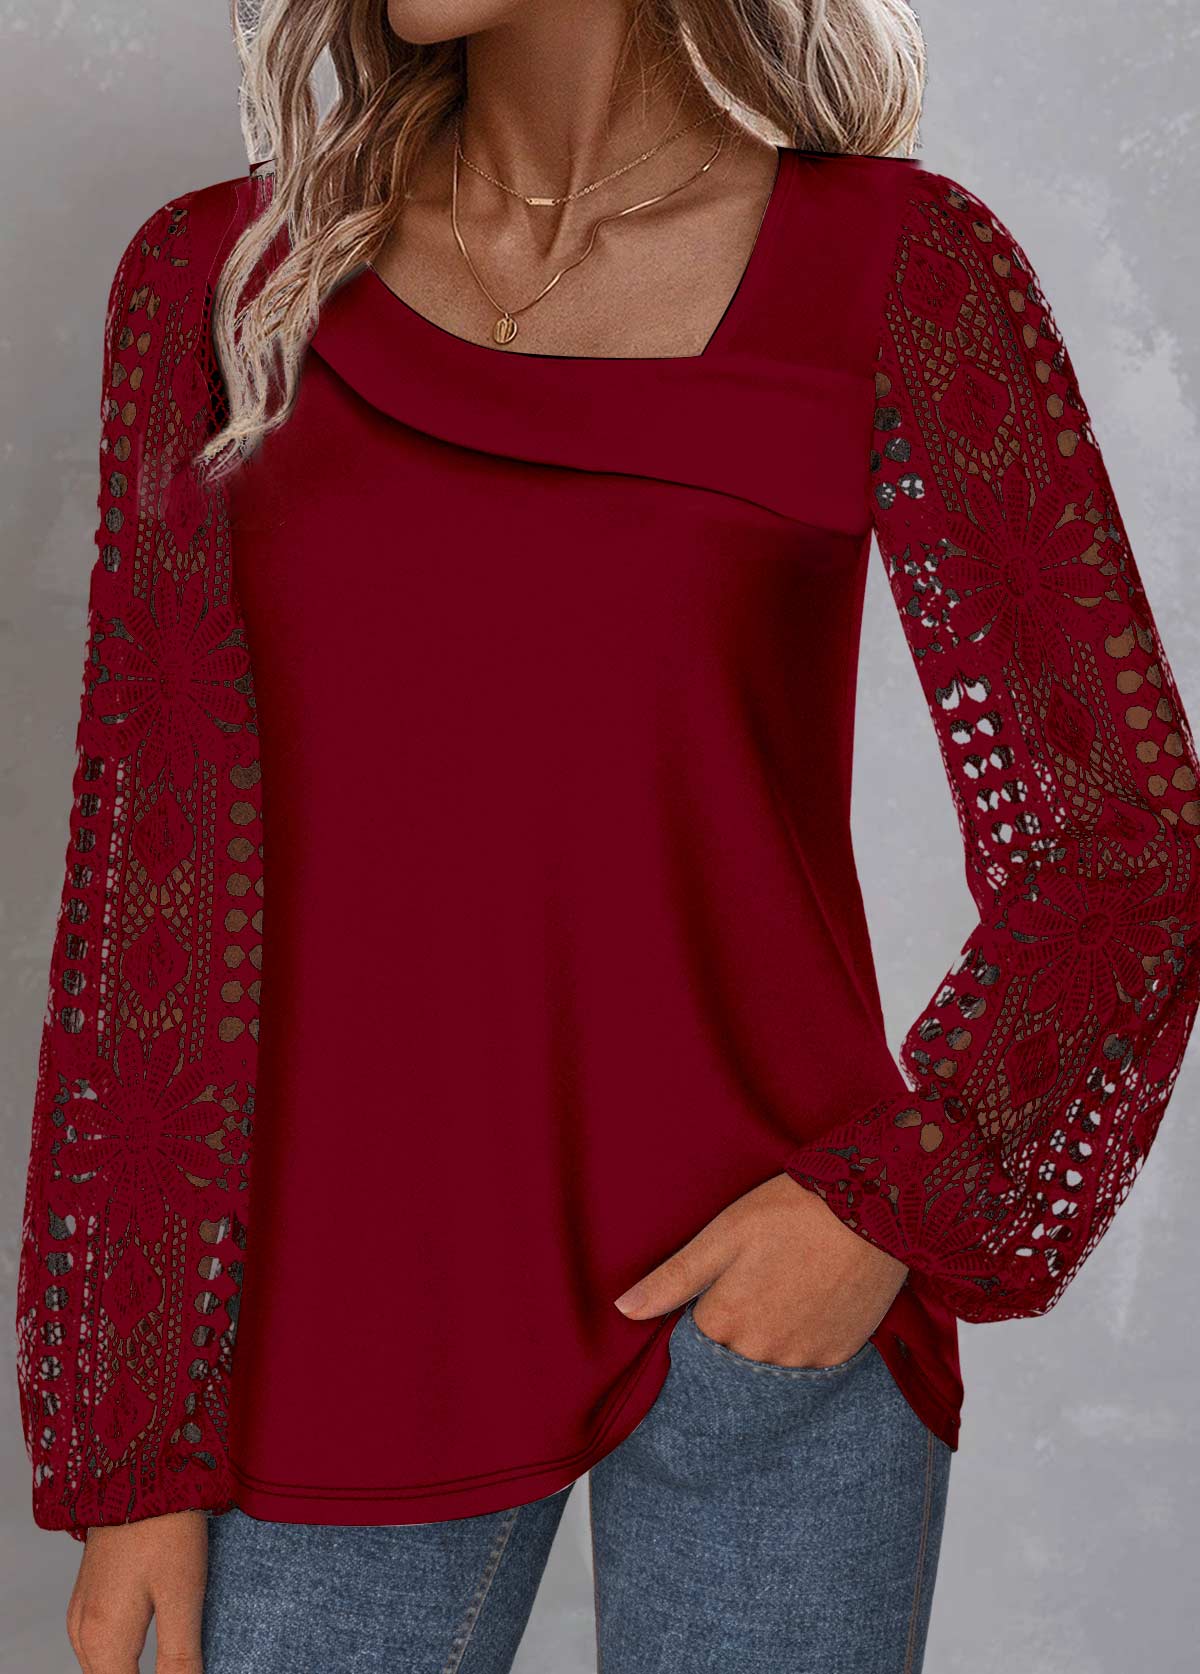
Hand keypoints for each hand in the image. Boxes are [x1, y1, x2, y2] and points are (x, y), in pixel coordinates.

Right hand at [66, 1509, 208, 1672]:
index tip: (182, 1672)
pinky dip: (123, 1655)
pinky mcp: (89, 1595)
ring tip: (172, 1662)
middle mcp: (83, 1633)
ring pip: (104, 1667)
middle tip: (183, 1666)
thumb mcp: (182, 1596)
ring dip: (132, 1671)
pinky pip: (101, 1644)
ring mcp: (82, 1613)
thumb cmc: (164, 1528)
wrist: (136, 1468)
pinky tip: (147, 1648)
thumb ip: (179, 1657)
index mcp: (103, 1640)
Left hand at [613, 1172, 908, 1365]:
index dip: (703, 1309)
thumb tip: (622, 1311)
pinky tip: (811, 1301)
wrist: (874, 1208)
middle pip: (731, 1355)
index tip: (720, 1281)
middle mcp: (763, 1354)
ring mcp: (805, 1360)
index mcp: (727, 1322)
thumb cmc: (791, 1211)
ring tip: (785, 1286)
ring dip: (769, 1336)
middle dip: (735, 1326)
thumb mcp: (723, 1233)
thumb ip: (672, 1278)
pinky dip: (803, 1339)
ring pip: (769, 1362)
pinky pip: (807, 1362)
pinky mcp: (839, 1356)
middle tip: (757, 1279)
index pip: (692, 1341)